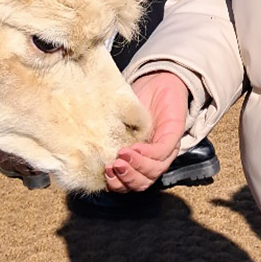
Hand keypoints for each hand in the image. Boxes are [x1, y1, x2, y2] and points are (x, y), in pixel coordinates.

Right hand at [104, 71, 188, 191]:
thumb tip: (86, 147)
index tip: (104, 171)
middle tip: (112, 166)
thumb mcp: (117, 122)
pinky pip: (162, 151)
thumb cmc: (137, 101)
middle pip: (141, 183)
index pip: (129, 183)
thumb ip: (107, 136)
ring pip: (153, 172)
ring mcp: (167, 149)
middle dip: (125, 179)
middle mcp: (154, 159)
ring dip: (135, 167)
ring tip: (122, 156)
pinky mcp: (174, 135)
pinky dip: (147, 153)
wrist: (159, 78)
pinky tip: (134, 147)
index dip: (116, 184)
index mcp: (139, 160)